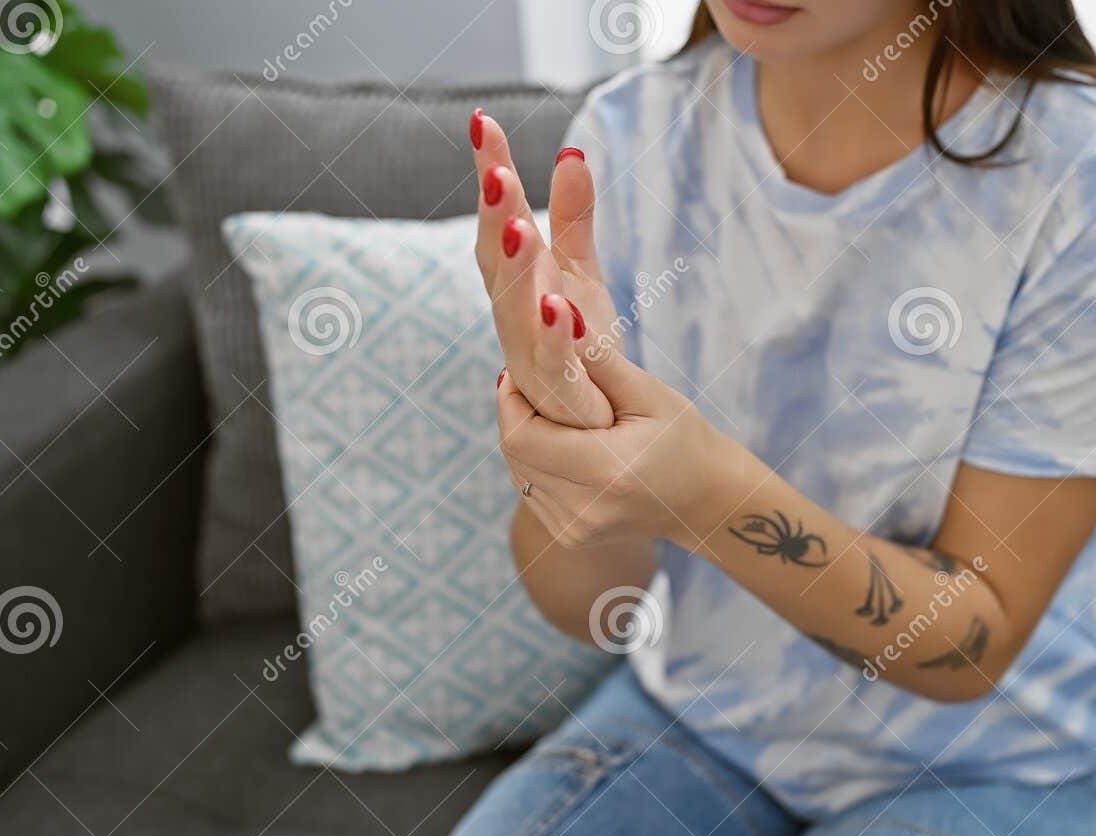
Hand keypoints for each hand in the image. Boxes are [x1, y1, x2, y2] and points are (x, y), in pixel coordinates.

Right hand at [471, 109, 618, 428]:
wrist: (612, 455)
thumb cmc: (589, 366)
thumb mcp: (584, 284)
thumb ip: (575, 222)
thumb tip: (571, 151)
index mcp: (523, 296)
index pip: (501, 229)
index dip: (492, 178)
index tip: (483, 120)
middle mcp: (519, 334)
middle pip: (499, 271)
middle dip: (496, 219)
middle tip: (494, 168)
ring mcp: (536, 375)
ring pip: (519, 322)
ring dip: (517, 274)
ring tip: (518, 227)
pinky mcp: (567, 413)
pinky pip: (558, 374)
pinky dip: (555, 341)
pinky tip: (559, 308)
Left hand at [495, 343, 745, 549]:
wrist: (705, 501)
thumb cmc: (685, 439)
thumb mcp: (650, 393)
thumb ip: (598, 359)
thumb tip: (556, 312)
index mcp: (606, 470)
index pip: (520, 434)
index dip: (509, 399)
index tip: (520, 371)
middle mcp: (584, 508)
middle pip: (514, 452)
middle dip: (516, 413)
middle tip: (532, 384)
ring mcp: (575, 529)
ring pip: (518, 472)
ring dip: (525, 437)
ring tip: (549, 412)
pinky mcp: (570, 536)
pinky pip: (531, 491)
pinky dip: (537, 462)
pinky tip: (560, 443)